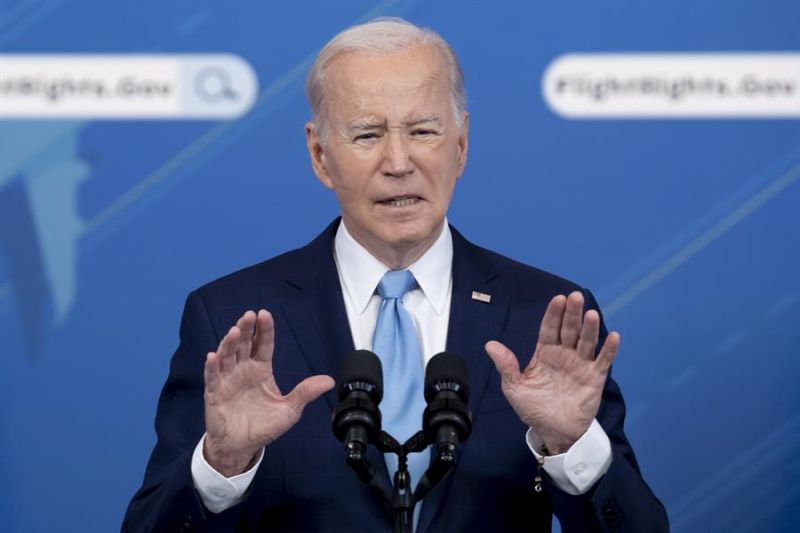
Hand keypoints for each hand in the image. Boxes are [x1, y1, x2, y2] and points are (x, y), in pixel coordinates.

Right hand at [203, 309, 334, 476]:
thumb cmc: (264, 426)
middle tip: (249, 315)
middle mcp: (243, 370)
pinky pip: (212, 378)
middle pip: (243, 344)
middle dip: (245, 329)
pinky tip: (213, 356)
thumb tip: (329, 381)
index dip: (264, 330)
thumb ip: (305, 392)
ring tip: (233, 331)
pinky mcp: (214, 394)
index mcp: (261, 369)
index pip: (263, 345)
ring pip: (226, 356)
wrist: (242, 446)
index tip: (265, 314)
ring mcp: (228, 380)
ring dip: (228, 343)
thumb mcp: (289, 409)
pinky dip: (211, 367)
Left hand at [485, 291, 618, 453]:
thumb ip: (506, 366)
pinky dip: (609, 349)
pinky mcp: (594, 378)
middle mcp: (564, 354)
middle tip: (575, 297)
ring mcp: (580, 364)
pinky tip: (613, 336)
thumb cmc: (534, 408)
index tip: (558, 299)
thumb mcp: (515, 388)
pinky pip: (603, 361)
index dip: (553, 314)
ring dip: (589, 328)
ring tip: (591, 314)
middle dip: (572, 313)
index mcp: (545, 352)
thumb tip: (490, 345)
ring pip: (586, 341)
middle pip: (569, 330)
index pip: (549, 328)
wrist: (554, 431)